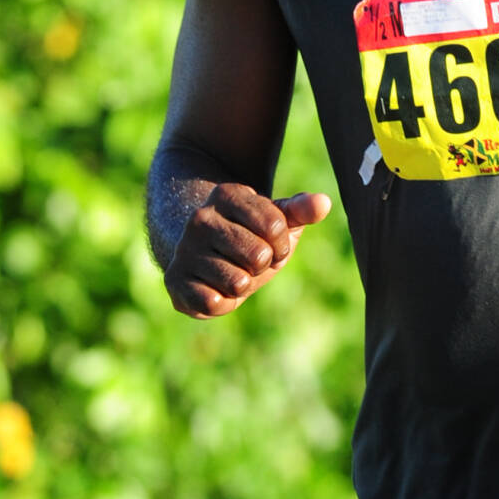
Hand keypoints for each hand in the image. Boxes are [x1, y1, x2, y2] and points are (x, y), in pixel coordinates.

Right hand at [163, 183, 330, 318]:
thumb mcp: (276, 221)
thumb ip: (301, 211)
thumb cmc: (248, 237)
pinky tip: (214, 287)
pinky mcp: (175, 280)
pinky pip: (215, 303)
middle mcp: (201, 218)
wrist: (202, 256)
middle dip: (262, 266)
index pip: (275, 227)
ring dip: (242, 285)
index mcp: (227, 195)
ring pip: (239, 282)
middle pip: (259, 256)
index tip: (269, 243)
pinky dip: (223, 303)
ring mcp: (184, 249)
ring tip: (230, 272)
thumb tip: (323, 203)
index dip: (280, 244)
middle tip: (248, 261)